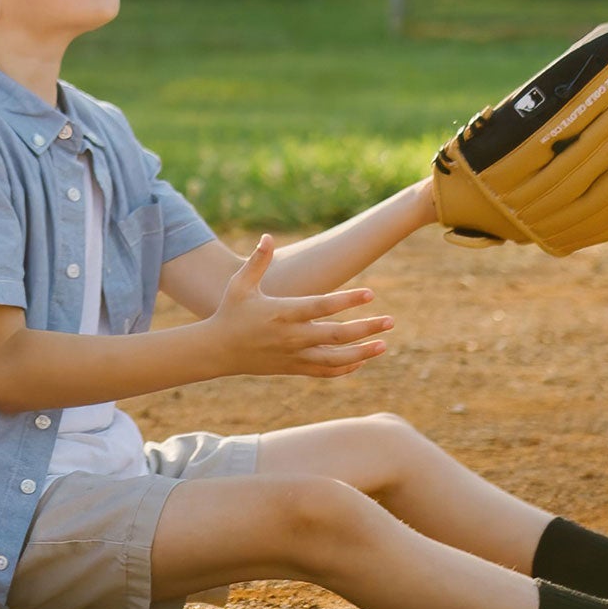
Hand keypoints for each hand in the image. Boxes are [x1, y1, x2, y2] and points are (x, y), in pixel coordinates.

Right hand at [206, 235, 393, 379]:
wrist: (217, 350)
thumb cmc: (230, 312)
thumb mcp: (240, 284)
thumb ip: (257, 261)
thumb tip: (267, 236)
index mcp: (282, 312)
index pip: (321, 306)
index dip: (347, 300)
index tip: (371, 293)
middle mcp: (292, 336)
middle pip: (336, 335)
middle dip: (366, 328)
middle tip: (390, 321)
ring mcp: (294, 355)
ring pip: (335, 358)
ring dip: (362, 352)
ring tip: (384, 344)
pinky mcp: (293, 368)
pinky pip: (325, 372)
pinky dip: (345, 368)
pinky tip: (361, 360)